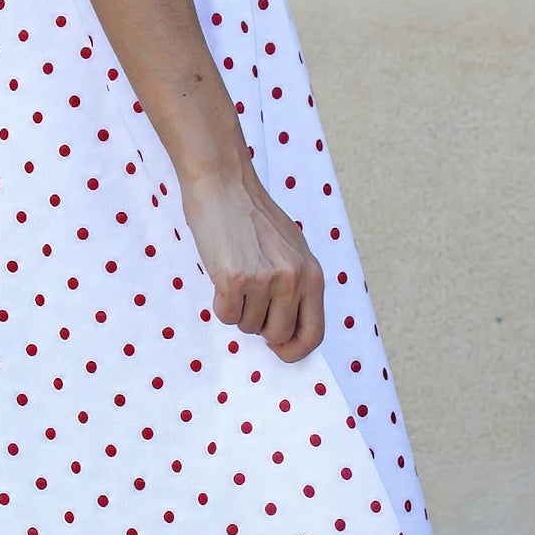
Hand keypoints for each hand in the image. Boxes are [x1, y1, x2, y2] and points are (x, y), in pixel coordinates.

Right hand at [181, 158, 324, 362]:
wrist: (224, 185)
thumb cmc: (253, 216)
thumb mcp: (292, 250)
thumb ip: (297, 286)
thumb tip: (289, 330)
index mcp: (312, 274)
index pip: (314, 333)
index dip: (295, 349)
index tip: (279, 348)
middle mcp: (293, 279)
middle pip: (277, 335)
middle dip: (260, 326)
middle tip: (249, 299)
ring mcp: (264, 279)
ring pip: (247, 326)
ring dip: (238, 309)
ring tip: (236, 275)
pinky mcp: (234, 278)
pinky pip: (225, 315)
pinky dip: (220, 303)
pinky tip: (221, 275)